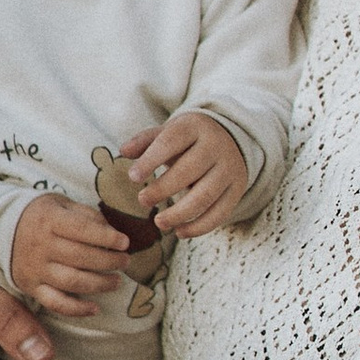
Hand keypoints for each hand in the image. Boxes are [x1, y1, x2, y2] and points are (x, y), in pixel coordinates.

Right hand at [10, 195, 133, 313]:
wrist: (2, 229)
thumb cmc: (43, 215)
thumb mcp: (62, 204)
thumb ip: (87, 215)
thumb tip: (113, 232)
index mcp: (49, 220)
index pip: (82, 230)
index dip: (106, 237)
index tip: (125, 243)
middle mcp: (41, 246)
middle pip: (80, 257)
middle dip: (109, 261)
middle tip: (125, 261)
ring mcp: (36, 269)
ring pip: (72, 282)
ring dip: (99, 284)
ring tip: (117, 281)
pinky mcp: (32, 287)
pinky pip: (55, 303)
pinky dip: (77, 309)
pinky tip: (95, 308)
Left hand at [121, 113, 249, 237]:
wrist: (232, 139)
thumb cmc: (190, 138)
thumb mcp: (170, 131)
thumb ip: (146, 141)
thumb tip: (123, 151)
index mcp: (195, 127)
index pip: (171, 142)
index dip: (151, 160)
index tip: (133, 178)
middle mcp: (216, 146)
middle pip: (189, 170)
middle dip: (163, 189)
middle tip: (142, 201)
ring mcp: (229, 169)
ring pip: (205, 196)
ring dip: (179, 214)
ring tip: (159, 222)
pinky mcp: (236, 189)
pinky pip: (220, 213)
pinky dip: (199, 227)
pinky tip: (179, 232)